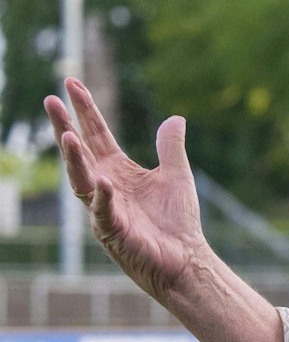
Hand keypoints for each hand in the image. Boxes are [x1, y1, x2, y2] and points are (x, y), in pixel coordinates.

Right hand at [44, 78, 211, 301]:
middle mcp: (105, 184)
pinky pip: (103, 211)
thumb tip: (176, 118)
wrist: (186, 258)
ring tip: (68, 135)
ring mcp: (105, 207)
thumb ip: (171, 147)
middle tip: (50, 100)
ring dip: (74, 159)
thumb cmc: (177, 221)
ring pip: (81, 179)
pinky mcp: (113, 231)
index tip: (71, 83)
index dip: (85, 109)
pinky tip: (103, 182)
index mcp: (118, 170)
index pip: (97, 134)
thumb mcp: (177, 175)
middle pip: (80, 151)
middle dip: (65, 126)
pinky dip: (103, 197)